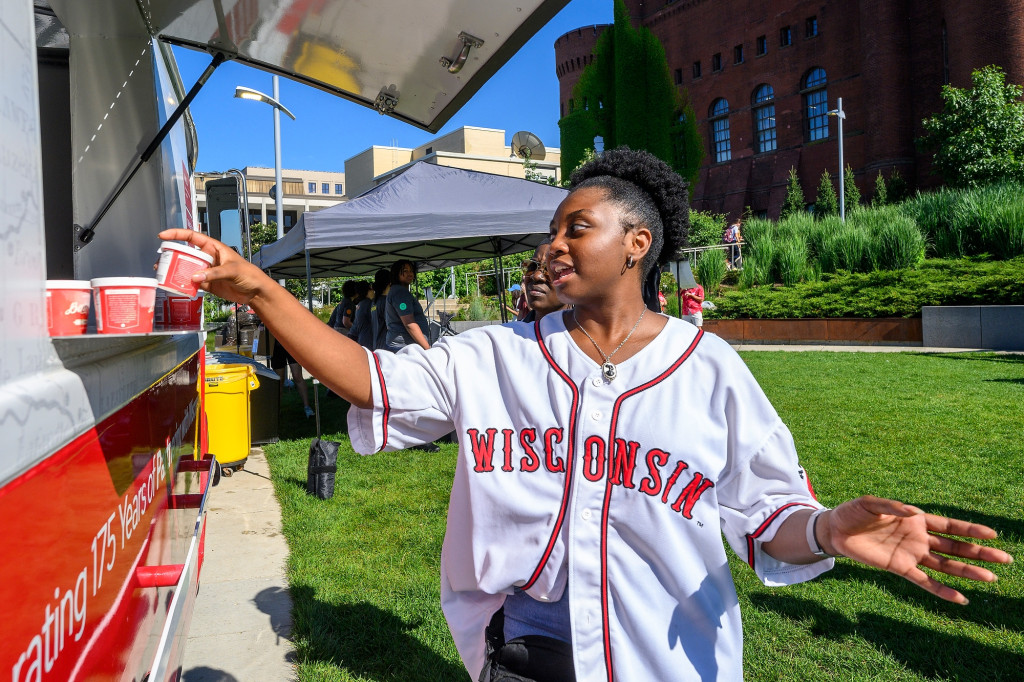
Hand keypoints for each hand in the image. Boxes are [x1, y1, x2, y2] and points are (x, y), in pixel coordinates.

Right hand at [158, 229, 270, 304]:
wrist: (255, 291)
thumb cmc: (249, 274)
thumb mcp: (233, 270)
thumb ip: (214, 273)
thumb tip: (195, 277)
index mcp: (213, 248)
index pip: (192, 237)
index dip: (177, 234)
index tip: (163, 236)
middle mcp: (208, 258)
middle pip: (185, 254)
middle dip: (172, 256)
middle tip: (160, 262)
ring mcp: (206, 271)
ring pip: (187, 269)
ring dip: (175, 272)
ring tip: (163, 275)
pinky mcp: (207, 283)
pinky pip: (192, 283)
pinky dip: (184, 285)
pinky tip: (176, 286)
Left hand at [823, 496, 1012, 603]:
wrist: (834, 530)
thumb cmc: (853, 512)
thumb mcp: (869, 503)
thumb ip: (891, 506)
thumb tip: (913, 513)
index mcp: (915, 519)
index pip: (949, 526)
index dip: (970, 530)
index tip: (993, 534)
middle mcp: (918, 538)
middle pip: (955, 547)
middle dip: (980, 552)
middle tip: (1006, 559)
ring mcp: (911, 554)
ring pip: (945, 565)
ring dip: (968, 572)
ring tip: (991, 578)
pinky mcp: (899, 568)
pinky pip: (924, 581)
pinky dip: (942, 590)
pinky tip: (960, 599)